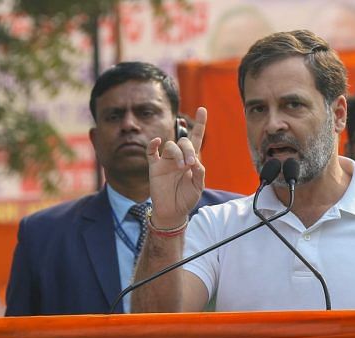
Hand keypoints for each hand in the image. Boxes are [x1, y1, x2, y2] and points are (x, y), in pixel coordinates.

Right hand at [146, 107, 206, 228]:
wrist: (172, 212)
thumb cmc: (186, 198)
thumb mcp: (197, 187)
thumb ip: (199, 173)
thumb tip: (195, 161)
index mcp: (191, 160)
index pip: (196, 138)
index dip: (200, 124)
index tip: (203, 109)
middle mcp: (178, 157)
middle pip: (183, 142)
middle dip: (189, 150)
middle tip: (190, 164)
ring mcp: (166, 161)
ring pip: (170, 146)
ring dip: (177, 154)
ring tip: (182, 167)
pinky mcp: (154, 167)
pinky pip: (151, 152)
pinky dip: (153, 145)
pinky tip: (156, 142)